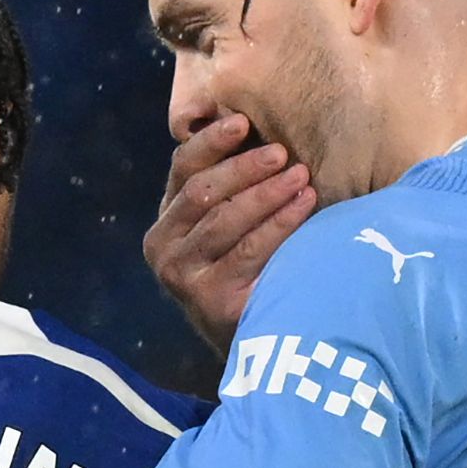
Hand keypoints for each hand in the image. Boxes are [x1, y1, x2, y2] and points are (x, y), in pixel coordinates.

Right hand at [142, 114, 315, 352]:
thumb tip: (258, 125)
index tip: (244, 122)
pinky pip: (248, 251)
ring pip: (224, 220)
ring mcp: (181, 275)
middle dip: (245, 168)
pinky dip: (279, 224)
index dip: (212, 141)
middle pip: (202, 191)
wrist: (252, 345)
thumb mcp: (229, 227)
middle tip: (283, 153)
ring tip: (302, 177)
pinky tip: (304, 207)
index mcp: (166, 221)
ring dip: (266, 193)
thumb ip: (231, 188)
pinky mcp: (207, 299)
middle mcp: (163, 247)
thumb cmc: (249, 272)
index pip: (182, 168)